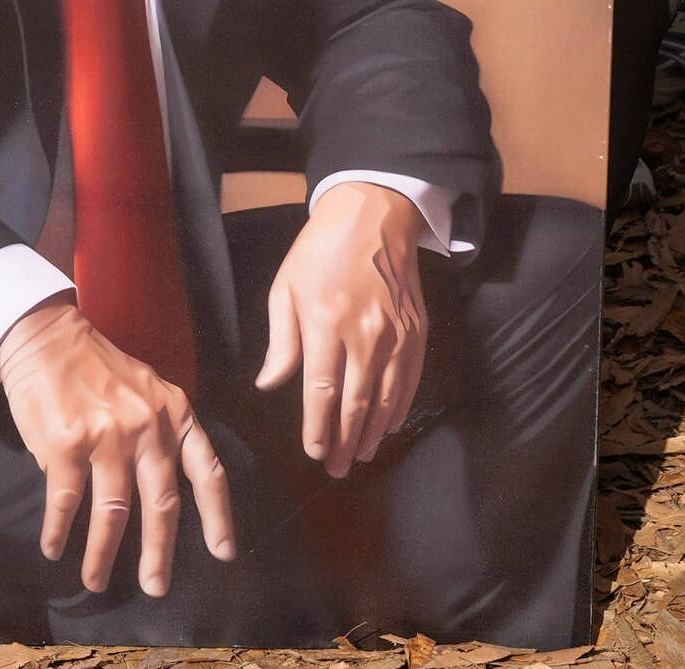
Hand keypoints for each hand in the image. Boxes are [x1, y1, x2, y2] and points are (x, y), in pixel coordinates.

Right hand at [0, 298, 234, 597]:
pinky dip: (58, 532)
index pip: (206, 470)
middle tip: (156, 587)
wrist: (47, 335)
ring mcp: (107, 435)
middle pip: (162, 504)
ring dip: (102, 556)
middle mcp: (147, 426)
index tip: (224, 554)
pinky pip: (65, 503)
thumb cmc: (98, 366)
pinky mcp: (66, 444)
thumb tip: (166, 494)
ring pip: (113, 514)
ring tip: (96, 581)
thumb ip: (163, 432)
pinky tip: (53, 548)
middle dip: (159, 553)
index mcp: (174, 412)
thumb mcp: (148, 389)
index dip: (217, 516)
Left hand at [255, 183, 428, 477]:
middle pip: (355, 404)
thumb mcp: (286, 286)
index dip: (318, 428)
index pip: (322, 392)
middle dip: (345, 442)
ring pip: (386, 399)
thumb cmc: (320, 250)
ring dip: (374, 432)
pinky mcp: (416, 331)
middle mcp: (364, 335)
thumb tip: (268, 384)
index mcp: (326, 323)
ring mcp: (395, 335)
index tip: (314, 452)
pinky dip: (400, 408)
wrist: (372, 214)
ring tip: (362, 454)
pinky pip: (410, 381)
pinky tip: (390, 424)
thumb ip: (280, 340)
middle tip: (338, 469)